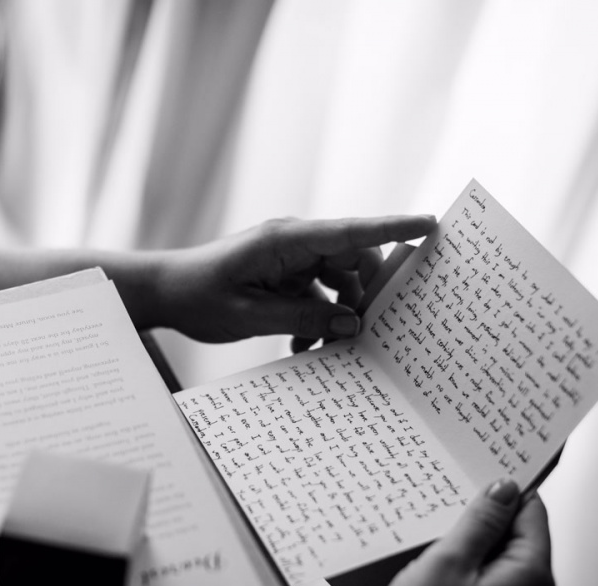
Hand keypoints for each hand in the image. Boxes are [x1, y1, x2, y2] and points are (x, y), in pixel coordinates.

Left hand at [156, 215, 435, 349]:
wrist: (166, 292)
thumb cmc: (200, 295)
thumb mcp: (250, 314)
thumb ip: (303, 318)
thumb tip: (351, 324)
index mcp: (286, 240)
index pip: (351, 232)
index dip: (394, 227)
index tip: (431, 225)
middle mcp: (295, 243)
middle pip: (353, 263)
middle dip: (365, 298)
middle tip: (368, 334)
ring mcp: (292, 259)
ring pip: (339, 284)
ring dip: (338, 317)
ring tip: (319, 348)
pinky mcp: (286, 275)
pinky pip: (319, 296)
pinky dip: (318, 320)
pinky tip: (300, 344)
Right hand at [373, 480, 554, 585]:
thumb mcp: (445, 563)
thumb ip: (479, 522)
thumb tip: (504, 489)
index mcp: (531, 579)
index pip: (532, 513)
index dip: (504, 490)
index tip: (477, 472)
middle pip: (517, 538)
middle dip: (482, 521)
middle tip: (444, 509)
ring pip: (500, 563)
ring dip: (471, 548)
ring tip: (433, 545)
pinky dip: (467, 574)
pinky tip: (436, 576)